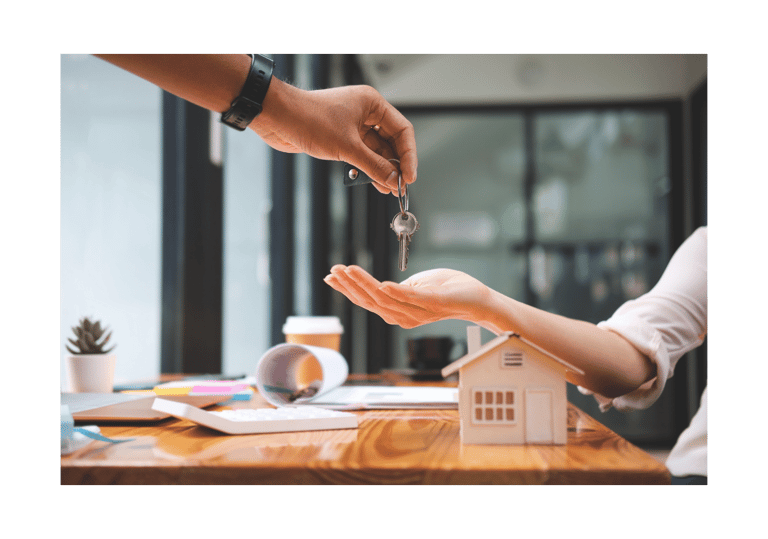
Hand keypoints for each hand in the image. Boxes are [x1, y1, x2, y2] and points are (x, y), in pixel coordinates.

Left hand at [252, 80, 416, 194]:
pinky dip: (368, 167)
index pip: (402, 130)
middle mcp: (365, 112)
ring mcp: (352, 125)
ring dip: (382, 169)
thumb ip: (374, 165)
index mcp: (372, 104)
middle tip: (400, 186)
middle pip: (391, 141)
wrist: (277, 117)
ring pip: (376, 150)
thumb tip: (393, 180)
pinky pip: (362, 154)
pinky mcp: (341, 137)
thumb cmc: (307, 118)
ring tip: (388, 188)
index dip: (409, 155)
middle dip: (396, 164)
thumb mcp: (347, 147)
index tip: (409, 176)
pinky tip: (374, 181)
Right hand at [324, 265, 492, 328]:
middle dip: (349, 285)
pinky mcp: (433, 304)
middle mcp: (404, 316)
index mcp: (397, 310)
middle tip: (334, 270)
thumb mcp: (415, 285)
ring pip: (384, 300)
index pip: (366, 300)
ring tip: (349, 270)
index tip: (330, 276)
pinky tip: (382, 284)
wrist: (476, 298)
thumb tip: (379, 283)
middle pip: (370, 302)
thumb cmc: (447, 290)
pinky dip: (395, 292)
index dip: (347, 289)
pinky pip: (410, 299)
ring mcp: (418, 312)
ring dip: (365, 285)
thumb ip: (397, 288)